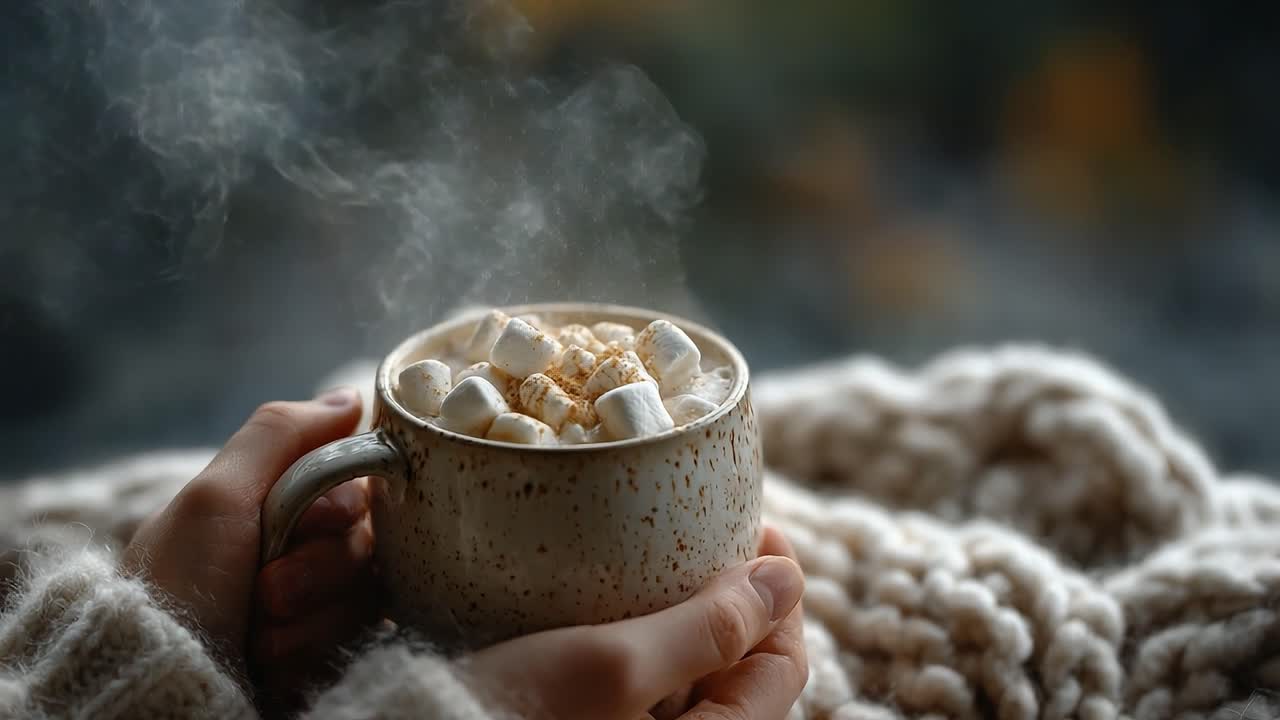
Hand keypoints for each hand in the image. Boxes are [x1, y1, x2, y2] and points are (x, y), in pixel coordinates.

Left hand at [123, 388, 367, 675]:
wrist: (159, 685)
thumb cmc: (177, 587)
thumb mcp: (215, 497)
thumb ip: (280, 435)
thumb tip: (351, 397)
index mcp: (271, 501)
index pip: (356, 481)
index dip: (344, 505)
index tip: (312, 522)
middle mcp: (298, 546)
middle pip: (366, 538)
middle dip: (320, 569)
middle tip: (267, 591)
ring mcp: (313, 601)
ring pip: (367, 590)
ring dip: (315, 617)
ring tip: (261, 638)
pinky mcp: (326, 649)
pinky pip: (362, 637)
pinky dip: (315, 649)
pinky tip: (276, 661)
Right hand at [464, 527, 807, 719]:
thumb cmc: (510, 719)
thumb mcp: (614, 666)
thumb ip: (710, 627)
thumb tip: (787, 577)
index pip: (783, 667)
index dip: (779, 595)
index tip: (756, 530)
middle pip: (738, 669)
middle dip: (730, 597)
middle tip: (704, 531)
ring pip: (687, 673)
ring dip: (682, 613)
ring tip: (656, 553)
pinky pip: (637, 682)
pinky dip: (636, 635)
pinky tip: (607, 597)